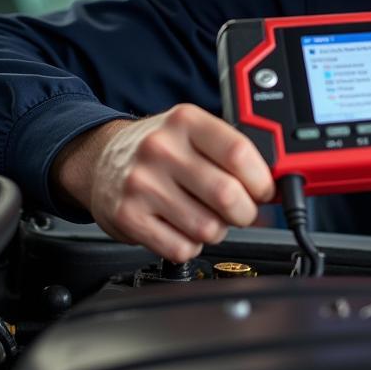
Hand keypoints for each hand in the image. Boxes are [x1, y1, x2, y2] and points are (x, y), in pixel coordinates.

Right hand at [52, 104, 274, 261]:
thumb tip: (272, 189)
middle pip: (227, 195)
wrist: (99, 159)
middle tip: (241, 212)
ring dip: (217, 231)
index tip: (265, 191)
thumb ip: (230, 153)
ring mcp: (142, 184)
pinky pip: (181, 248)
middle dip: (245, 213)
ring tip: (206, 217)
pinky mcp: (128, 216)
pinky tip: (181, 228)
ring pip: (208, 228)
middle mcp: (161, 149)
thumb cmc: (158, 150)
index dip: (262, 180)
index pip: (239, 152)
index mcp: (185, 121)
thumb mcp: (192, 132)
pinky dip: (191, 245)